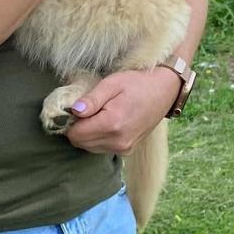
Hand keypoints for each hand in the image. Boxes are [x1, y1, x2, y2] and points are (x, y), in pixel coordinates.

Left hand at [64, 66, 180, 154]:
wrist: (164, 91)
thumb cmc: (137, 83)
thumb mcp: (112, 83)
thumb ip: (91, 99)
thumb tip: (73, 111)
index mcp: (112, 124)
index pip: (76, 134)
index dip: (69, 121)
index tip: (73, 108)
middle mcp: (118, 141)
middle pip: (80, 143)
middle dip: (77, 128)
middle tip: (84, 109)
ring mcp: (124, 148)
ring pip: (89, 147)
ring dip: (86, 133)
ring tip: (96, 114)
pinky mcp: (127, 150)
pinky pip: (101, 148)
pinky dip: (97, 138)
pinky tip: (104, 122)